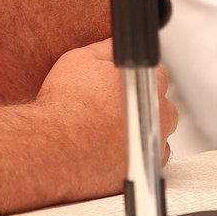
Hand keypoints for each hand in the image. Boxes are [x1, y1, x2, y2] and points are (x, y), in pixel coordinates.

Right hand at [37, 40, 177, 180]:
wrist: (55, 146)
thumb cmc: (68, 104)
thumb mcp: (83, 58)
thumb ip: (108, 48)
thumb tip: (117, 44)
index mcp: (150, 83)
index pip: (155, 71)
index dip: (135, 74)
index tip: (120, 79)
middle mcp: (160, 116)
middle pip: (161, 103)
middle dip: (144, 101)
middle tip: (113, 102)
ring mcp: (155, 146)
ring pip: (157, 133)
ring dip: (143, 128)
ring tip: (111, 126)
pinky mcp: (144, 171)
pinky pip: (148, 159)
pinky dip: (136, 153)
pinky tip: (112, 146)